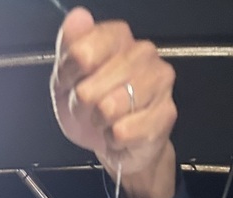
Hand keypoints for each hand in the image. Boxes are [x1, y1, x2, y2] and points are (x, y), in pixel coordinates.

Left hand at [51, 7, 176, 197]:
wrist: (113, 144)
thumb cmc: (91, 110)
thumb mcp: (67, 80)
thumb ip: (68, 48)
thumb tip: (77, 17)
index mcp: (118, 38)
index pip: (82, 52)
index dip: (68, 77)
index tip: (70, 84)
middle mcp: (143, 53)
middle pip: (90, 88)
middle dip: (82, 106)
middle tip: (90, 108)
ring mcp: (158, 82)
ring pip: (109, 108)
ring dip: (99, 123)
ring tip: (105, 120)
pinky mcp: (165, 114)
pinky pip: (123, 132)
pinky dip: (113, 140)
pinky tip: (120, 134)